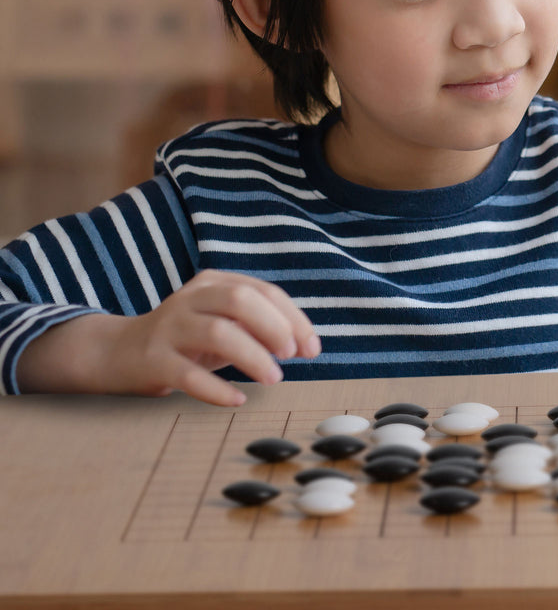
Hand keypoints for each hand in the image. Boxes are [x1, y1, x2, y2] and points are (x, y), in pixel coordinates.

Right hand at [17, 270, 320, 406]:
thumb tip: (303, 343)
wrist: (119, 352)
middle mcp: (191, 299)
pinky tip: (237, 400)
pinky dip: (217, 389)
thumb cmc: (187, 338)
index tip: (311, 348)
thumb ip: (257, 325)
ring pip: (217, 333)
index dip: (293, 318)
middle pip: (239, 300)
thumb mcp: (221, 322)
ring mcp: (170, 328)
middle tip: (290, 355)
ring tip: (273, 378)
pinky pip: (188, 376)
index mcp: (213, 283)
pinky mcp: (153, 361)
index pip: (263, 292)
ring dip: (252, 356)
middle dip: (274, 327)